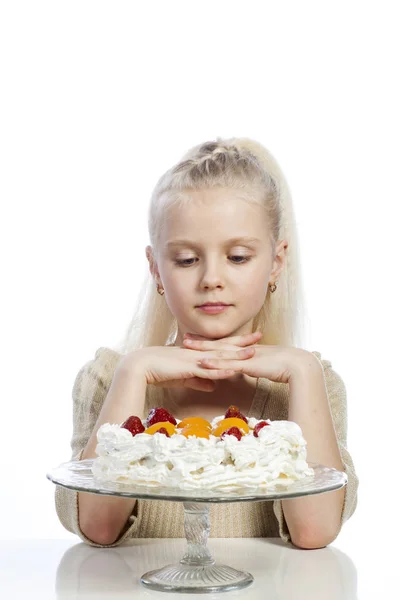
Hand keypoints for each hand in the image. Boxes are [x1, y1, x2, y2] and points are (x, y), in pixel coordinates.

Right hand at [116, 341, 258, 392]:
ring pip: (219, 357)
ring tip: (252, 352)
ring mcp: (193, 359)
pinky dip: (220, 371)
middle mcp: (198, 353)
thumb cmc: (159, 370)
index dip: (236, 343)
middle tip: (260, 335)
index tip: (251, 339)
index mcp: (197, 353)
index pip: (220, 347)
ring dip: (236, 355)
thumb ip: (199, 381)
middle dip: (243, 343)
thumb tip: (214, 386)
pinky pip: (207, 371)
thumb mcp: (184, 377)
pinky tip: (232, 371)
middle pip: (224, 347)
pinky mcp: (187, 368)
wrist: (141, 366)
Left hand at [183, 331, 312, 383]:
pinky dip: (215, 363)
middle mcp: (243, 351)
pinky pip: (228, 364)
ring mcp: (244, 357)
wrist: (298, 365)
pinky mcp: (247, 365)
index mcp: (247, 351)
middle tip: (185, 338)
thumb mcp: (265, 366)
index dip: (211, 342)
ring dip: (203, 349)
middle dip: (201, 342)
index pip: (225, 345)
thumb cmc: (284, 367)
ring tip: (187, 346)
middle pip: (218, 345)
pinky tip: (203, 363)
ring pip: (219, 352)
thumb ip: (254, 366)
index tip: (198, 339)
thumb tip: (246, 369)